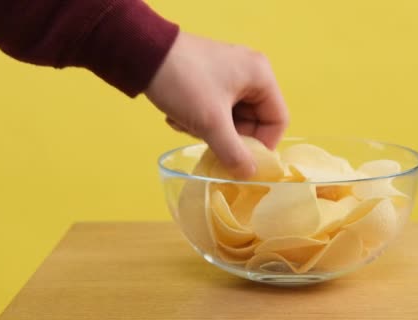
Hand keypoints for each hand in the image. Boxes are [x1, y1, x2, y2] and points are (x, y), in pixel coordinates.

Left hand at [146, 32, 288, 178]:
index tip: (241, 161)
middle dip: (228, 136)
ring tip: (186, 124)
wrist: (140, 53)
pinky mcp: (209, 77)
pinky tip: (178, 115)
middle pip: (253, 121)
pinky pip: (216, 108)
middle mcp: (250, 72)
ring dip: (208, 129)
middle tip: (206, 141)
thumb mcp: (211, 123)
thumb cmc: (184, 84)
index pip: (277, 120)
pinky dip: (198, 118)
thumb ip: (234, 153)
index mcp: (261, 76)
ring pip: (231, 118)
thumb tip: (249, 175)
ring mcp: (229, 74)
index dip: (262, 146)